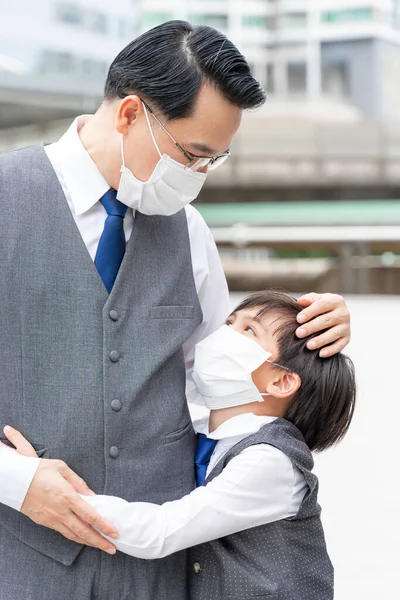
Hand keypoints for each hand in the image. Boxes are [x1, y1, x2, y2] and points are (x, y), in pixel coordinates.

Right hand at [0, 426, 117, 552]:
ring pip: (74, 535)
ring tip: (101, 546)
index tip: (114, 532)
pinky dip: (76, 538)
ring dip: (89, 543)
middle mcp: (61, 511)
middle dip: (100, 541)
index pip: (90, 515)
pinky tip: (83, 538)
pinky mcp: (45, 522)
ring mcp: (52, 519)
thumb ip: (79, 482)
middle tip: (112, 548)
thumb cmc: (39, 470)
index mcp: (67, 496)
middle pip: (84, 531)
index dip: (104, 526)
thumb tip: (92, 495)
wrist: (15, 481)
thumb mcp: (62, 468)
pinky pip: (64, 533)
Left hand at [295, 293, 350, 357]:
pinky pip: (340, 345)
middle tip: (299, 333)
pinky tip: (321, 354)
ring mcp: (346, 326)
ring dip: (320, 340)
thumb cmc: (320, 307)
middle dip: (312, 327)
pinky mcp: (347, 338)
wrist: (334, 314)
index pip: (322, 305)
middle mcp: (343, 313)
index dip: (310, 312)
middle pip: (326, 320)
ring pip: (333, 334)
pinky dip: (331, 350)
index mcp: (335, 301)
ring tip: (308, 345)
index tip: (298, 319)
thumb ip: (309, 299)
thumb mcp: (316, 300)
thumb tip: (301, 301)